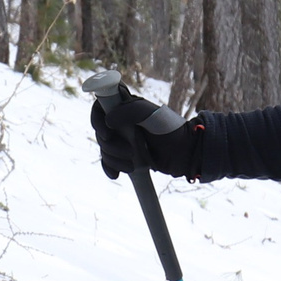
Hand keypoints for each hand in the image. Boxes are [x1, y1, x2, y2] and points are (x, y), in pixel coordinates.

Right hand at [88, 92, 204, 179]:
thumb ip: (128, 111)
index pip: (99, 106)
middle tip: (129, 151)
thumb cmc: (169, 128)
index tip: (106, 132)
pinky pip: (108, 160)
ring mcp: (122, 138)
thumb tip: (108, 121)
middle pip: (100, 131)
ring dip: (113, 159)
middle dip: (110, 145)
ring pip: (104, 148)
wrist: (184, 152)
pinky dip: (109, 167)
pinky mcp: (125, 154)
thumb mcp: (149, 113)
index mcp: (124, 106)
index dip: (97, 119)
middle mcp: (120, 121)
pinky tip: (116, 174)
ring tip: (132, 165)